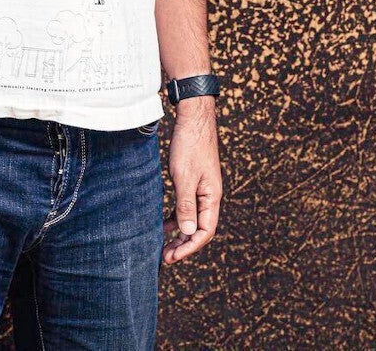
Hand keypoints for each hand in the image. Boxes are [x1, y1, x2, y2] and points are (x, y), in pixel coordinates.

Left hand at [162, 96, 221, 264]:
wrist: (193, 119)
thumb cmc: (190, 146)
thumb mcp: (184, 177)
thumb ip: (186, 205)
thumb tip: (187, 231)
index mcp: (212, 197)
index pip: (204, 232)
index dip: (189, 247)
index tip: (172, 257)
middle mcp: (210, 196)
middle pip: (199, 228)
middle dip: (183, 244)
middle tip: (164, 257)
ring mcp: (202, 189)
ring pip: (192, 218)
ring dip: (179, 232)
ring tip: (163, 244)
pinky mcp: (193, 182)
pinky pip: (186, 206)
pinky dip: (176, 217)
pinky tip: (164, 222)